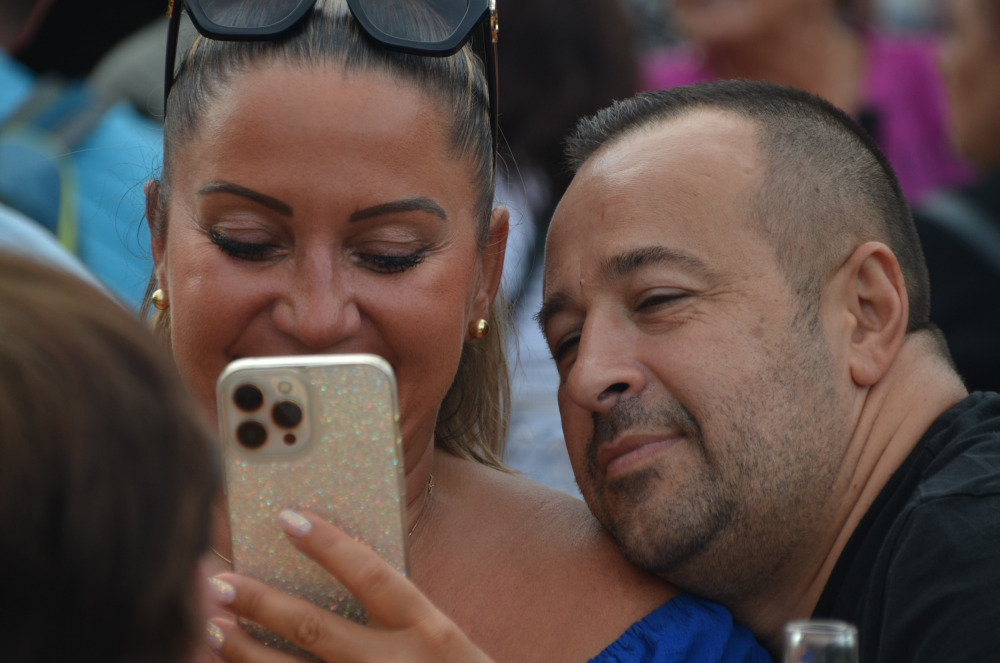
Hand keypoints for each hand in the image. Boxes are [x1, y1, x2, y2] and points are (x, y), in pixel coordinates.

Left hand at [206, 510, 493, 662]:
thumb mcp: (443, 644)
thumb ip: (398, 618)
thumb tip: (329, 584)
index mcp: (428, 630)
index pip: (371, 575)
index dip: (328, 545)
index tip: (286, 517)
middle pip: (315, 629)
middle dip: (261, 604)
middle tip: (217, 582)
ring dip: (245, 653)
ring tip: (209, 628)